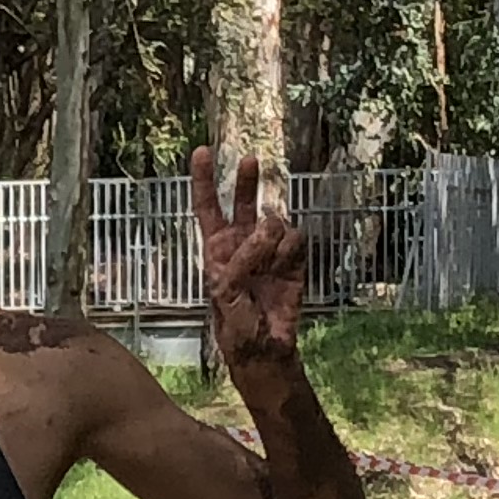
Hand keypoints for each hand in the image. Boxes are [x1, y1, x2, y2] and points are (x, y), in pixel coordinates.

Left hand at [191, 148, 305, 372]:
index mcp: (216, 249)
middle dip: (244, 181)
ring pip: (275, 221)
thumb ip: (242, 260)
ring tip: (266, 267)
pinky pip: (296, 241)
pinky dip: (290, 254)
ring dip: (271, 241)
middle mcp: (242, 243)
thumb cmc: (235, 325)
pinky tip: (283, 272)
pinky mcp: (294, 259)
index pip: (206, 207)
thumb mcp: (226, 293)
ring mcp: (269, 250)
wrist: (264, 348)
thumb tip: (267, 227)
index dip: (203, 180)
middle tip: (250, 161)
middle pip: (241, 201)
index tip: (203, 151)